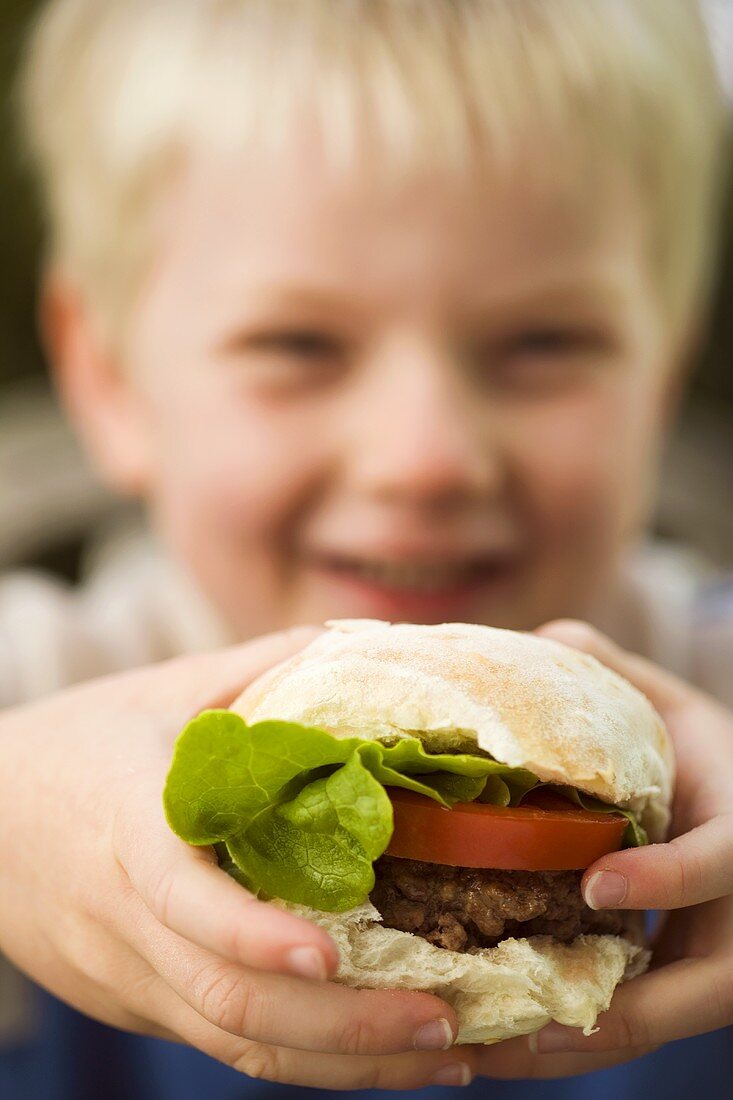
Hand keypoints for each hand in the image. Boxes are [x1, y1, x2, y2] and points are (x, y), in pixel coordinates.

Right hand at [0, 629, 476, 1089]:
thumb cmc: (78, 745)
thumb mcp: (158, 694)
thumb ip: (253, 667)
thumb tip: (351, 638)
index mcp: (128, 829)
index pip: (182, 900)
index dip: (253, 934)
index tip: (332, 955)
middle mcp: (126, 923)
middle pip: (226, 1001)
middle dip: (343, 1028)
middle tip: (446, 1022)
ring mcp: (129, 977)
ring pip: (234, 1043)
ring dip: (345, 1063)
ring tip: (445, 1057)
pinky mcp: (139, 1004)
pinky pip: (225, 1044)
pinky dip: (309, 1060)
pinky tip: (382, 1056)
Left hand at [474, 620, 732, 1079]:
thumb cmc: (719, 768)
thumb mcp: (686, 715)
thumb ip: (626, 679)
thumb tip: (552, 634)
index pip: (719, 866)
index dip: (666, 878)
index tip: (597, 882)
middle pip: (685, 998)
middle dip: (597, 1017)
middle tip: (501, 1019)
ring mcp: (711, 973)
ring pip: (643, 1030)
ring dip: (561, 1049)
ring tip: (471, 1049)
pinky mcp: (678, 996)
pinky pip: (621, 1028)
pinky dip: (561, 1041)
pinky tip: (487, 1043)